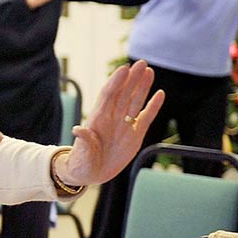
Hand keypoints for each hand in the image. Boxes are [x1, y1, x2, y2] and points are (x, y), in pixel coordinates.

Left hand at [56, 60, 164, 186]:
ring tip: (150, 71)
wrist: (89, 174)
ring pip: (135, 101)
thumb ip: (83, 141)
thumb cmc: (81, 163)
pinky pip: (145, 117)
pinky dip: (153, 106)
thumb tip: (77, 130)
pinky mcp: (134, 135)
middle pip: (124, 93)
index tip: (124, 68)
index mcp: (97, 119)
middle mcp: (112, 118)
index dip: (116, 82)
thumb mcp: (81, 154)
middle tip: (142, 63)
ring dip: (142, 87)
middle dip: (132, 78)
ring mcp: (124, 125)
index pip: (108, 95)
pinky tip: (160, 94)